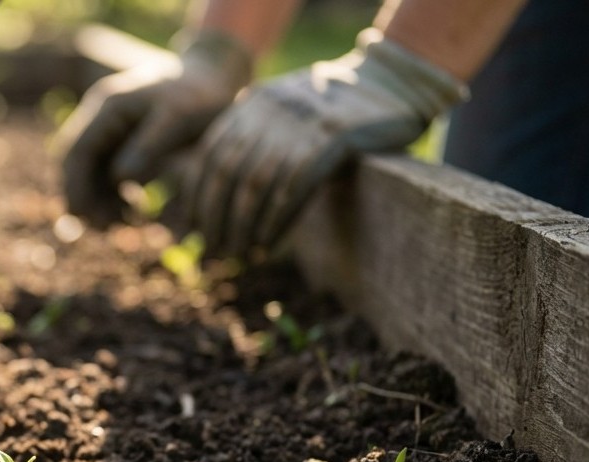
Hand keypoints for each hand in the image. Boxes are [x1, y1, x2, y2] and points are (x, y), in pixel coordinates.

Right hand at [58, 31, 252, 225]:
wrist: (212, 75)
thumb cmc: (198, 95)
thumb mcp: (177, 117)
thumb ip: (148, 146)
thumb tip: (120, 178)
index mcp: (108, 106)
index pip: (76, 151)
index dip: (75, 186)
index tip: (85, 217)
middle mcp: (100, 116)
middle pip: (76, 164)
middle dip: (85, 198)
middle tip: (106, 228)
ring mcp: (109, 128)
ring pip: (89, 171)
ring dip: (97, 199)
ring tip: (122, 223)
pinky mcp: (121, 141)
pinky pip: (106, 173)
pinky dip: (112, 194)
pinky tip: (130, 210)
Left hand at [185, 30, 466, 254]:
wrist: (392, 81)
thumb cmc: (336, 111)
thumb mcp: (287, 116)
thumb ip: (256, 143)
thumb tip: (221, 198)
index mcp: (253, 103)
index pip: (210, 155)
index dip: (199, 196)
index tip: (196, 228)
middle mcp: (270, 109)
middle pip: (228, 171)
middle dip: (217, 216)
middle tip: (216, 249)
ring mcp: (301, 120)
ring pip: (256, 182)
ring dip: (244, 224)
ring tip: (241, 254)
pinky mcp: (334, 135)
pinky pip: (294, 185)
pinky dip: (276, 218)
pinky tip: (268, 241)